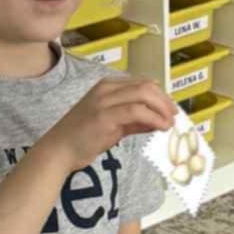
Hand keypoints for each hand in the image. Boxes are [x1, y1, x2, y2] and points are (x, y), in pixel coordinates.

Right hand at [38, 76, 177, 171]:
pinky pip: (137, 111)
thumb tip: (159, 121)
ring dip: (162, 109)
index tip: (172, 110)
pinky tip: (161, 127)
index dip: (162, 96)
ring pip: (144, 95)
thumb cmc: (83, 138)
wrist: (59, 150)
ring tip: (170, 124)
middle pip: (146, 86)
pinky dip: (154, 118)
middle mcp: (106, 88)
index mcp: (108, 86)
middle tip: (174, 117)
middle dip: (165, 102)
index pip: (142, 83)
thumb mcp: (114, 125)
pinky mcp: (105, 115)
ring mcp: (104, 100)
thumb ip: (135, 120)